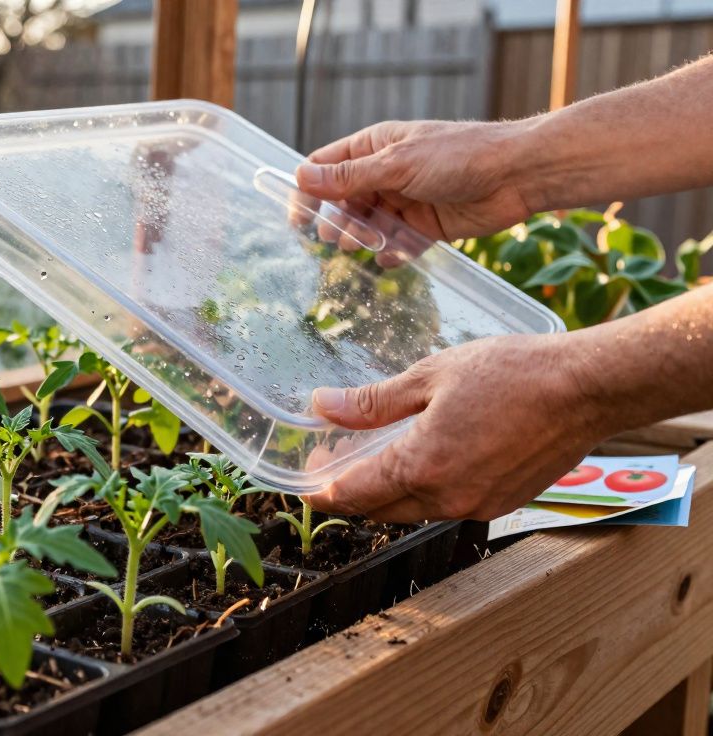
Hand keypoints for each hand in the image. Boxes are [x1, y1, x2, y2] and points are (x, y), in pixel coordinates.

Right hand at [294, 120, 536, 241]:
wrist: (517, 175)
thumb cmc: (459, 156)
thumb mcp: (397, 164)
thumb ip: (349, 177)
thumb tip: (301, 177)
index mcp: (375, 147)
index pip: (324, 168)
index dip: (307, 191)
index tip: (299, 219)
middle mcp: (386, 174)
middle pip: (343, 202)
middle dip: (337, 222)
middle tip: (338, 238)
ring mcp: (405, 201)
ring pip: (369, 226)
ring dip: (363, 239)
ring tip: (366, 246)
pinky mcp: (426, 227)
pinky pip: (398, 244)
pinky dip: (393, 253)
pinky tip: (394, 257)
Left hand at [304, 332, 617, 521]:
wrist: (586, 388)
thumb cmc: (511, 373)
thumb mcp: (430, 376)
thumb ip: (373, 402)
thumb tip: (322, 406)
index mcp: (422, 468)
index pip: (355, 495)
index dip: (323, 493)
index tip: (304, 485)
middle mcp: (447, 499)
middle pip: (380, 510)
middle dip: (350, 494)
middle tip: (332, 464)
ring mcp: (477, 506)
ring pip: (413, 510)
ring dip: (387, 493)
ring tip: (371, 460)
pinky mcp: (501, 503)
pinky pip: (446, 505)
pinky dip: (423, 491)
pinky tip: (419, 462)